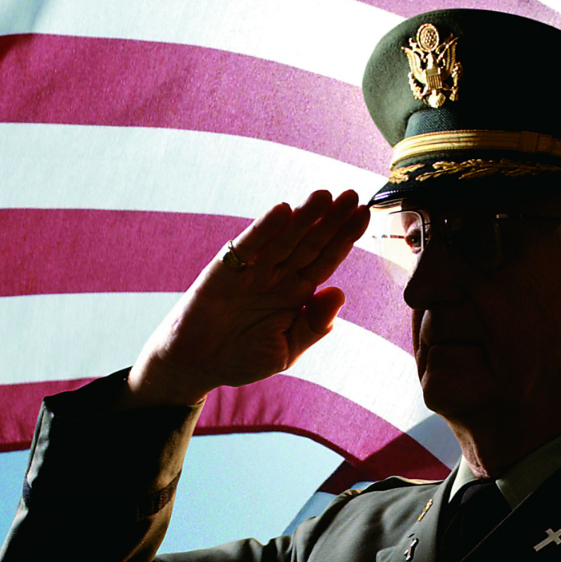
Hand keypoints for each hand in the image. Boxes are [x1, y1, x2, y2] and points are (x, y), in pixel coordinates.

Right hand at [126, 190, 369, 407]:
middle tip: (353, 195)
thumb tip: (340, 293)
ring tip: (324, 196)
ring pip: (283, 239)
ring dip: (303, 217)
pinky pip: (248, 246)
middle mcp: (277, 276)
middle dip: (331, 219)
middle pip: (309, 242)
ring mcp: (252, 271)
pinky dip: (264, 229)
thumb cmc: (241, 358)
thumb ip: (313, 326)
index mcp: (296, 293)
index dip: (345, 238)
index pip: (326, 259)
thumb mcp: (286, 351)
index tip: (365, 215)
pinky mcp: (225, 271)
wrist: (195, 366)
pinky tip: (282, 211)